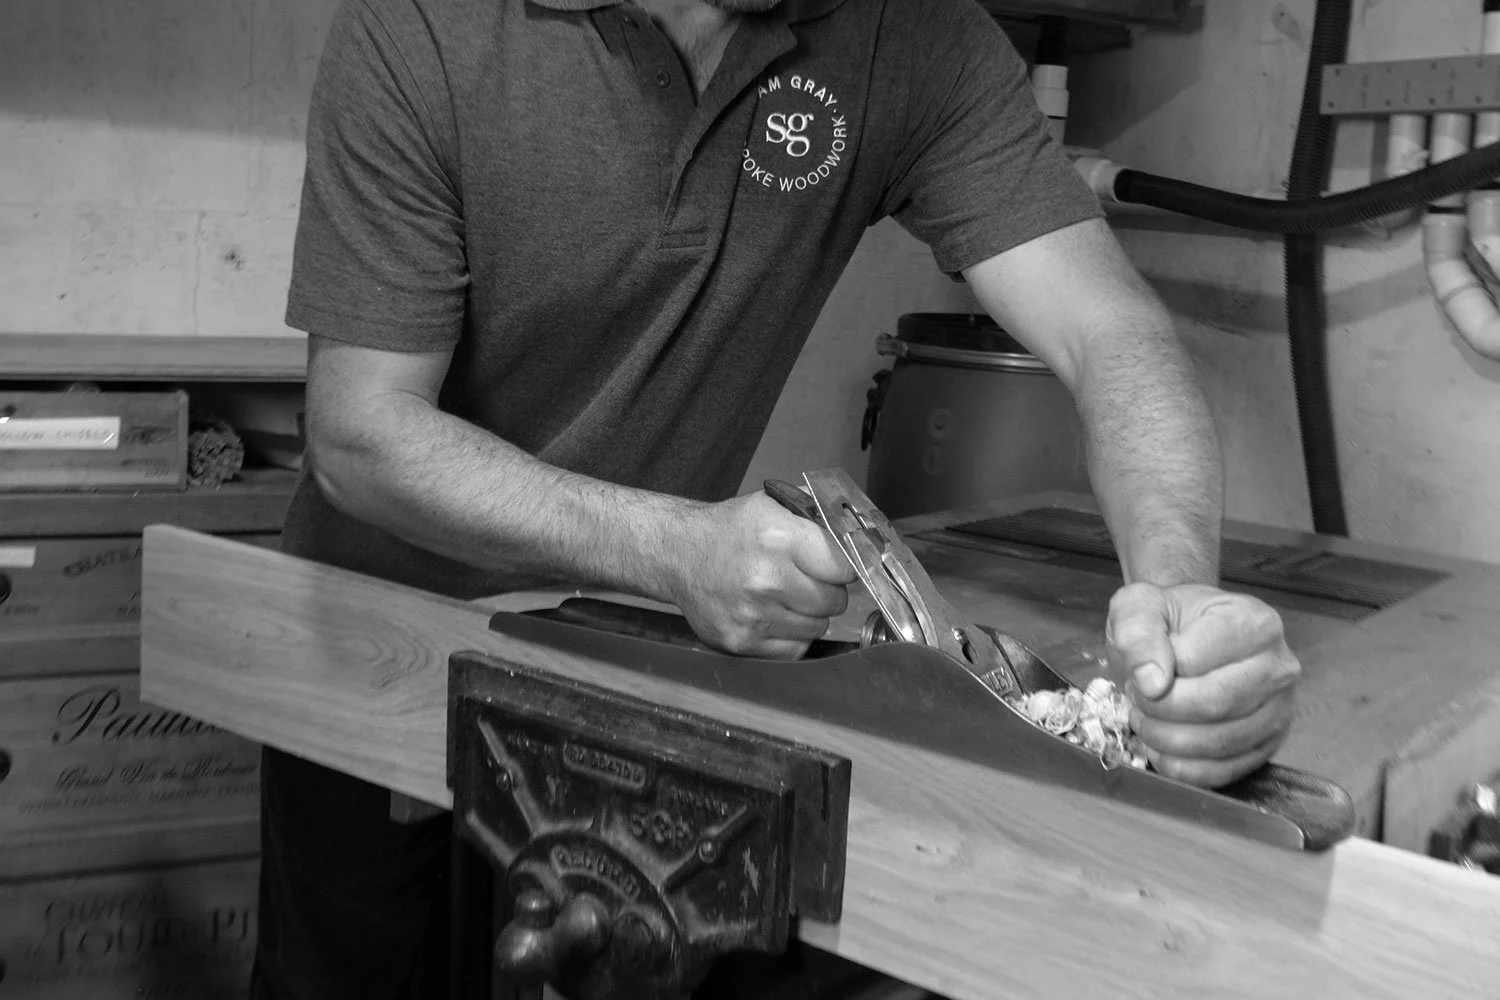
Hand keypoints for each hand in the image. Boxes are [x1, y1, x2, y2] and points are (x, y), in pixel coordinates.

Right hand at [668, 491, 857, 658]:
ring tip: (784, 595)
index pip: (843, 567)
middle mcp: (765, 578)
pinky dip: (791, 635)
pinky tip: (773, 614)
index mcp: (778, 538)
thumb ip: (818, 521)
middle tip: (805, 580)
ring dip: (809, 614)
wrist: (679, 554)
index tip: (835, 567)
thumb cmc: (730, 531)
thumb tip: (861, 539)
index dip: (843, 567)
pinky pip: (795, 648)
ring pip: (817, 627)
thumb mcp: (772, 506)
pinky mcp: (741, 641)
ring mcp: (752, 614)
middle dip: (826, 591)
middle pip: (834, 601)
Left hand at [1106, 582, 1298, 787]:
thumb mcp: (1140, 605)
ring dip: (1167, 740)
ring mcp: (1279, 709)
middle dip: (1159, 711)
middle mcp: (1278, 667)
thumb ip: (1139, 634)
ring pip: (1220, 742)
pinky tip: (1161, 747)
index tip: (1136, 674)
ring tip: (1146, 719)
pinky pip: (1225, 771)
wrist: (1184, 634)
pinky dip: (1183, 768)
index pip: (1196, 662)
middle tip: (1137, 700)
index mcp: (1254, 623)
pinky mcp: (1267, 743)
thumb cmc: (1168, 619)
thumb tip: (1152, 682)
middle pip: (1214, 704)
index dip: (1154, 675)